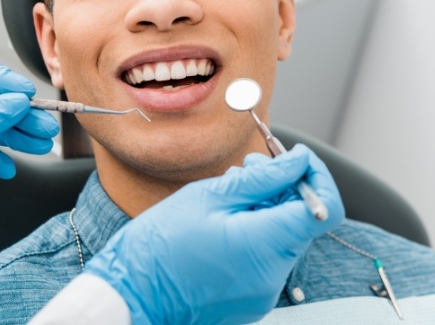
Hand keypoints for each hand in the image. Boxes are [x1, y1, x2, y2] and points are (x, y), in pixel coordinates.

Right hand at [85, 145, 344, 324]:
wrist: (132, 293)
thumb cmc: (160, 244)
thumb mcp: (208, 196)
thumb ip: (261, 179)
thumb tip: (297, 161)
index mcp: (264, 245)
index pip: (324, 210)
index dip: (316, 177)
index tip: (295, 158)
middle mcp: (273, 275)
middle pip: (301, 221)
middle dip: (282, 187)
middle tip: (249, 166)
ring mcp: (264, 291)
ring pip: (283, 236)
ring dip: (266, 208)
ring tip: (227, 194)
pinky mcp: (251, 298)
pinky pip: (266, 257)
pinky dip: (254, 232)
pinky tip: (223, 221)